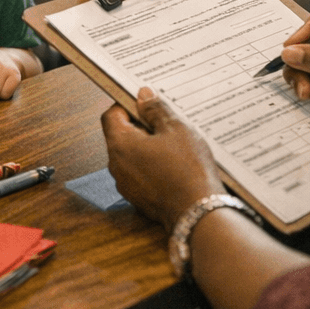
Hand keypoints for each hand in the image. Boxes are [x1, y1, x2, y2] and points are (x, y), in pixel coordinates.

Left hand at [102, 89, 226, 232]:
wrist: (198, 213)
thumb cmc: (188, 169)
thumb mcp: (176, 129)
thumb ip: (156, 110)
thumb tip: (143, 95)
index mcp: (120, 144)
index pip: (111, 115)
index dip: (126, 105)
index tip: (145, 103)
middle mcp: (116, 166)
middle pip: (121, 136)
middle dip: (141, 126)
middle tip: (166, 123)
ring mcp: (126, 184)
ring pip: (131, 156)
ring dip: (147, 147)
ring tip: (174, 145)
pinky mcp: (138, 198)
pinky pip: (140, 174)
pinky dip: (152, 166)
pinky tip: (174, 165)